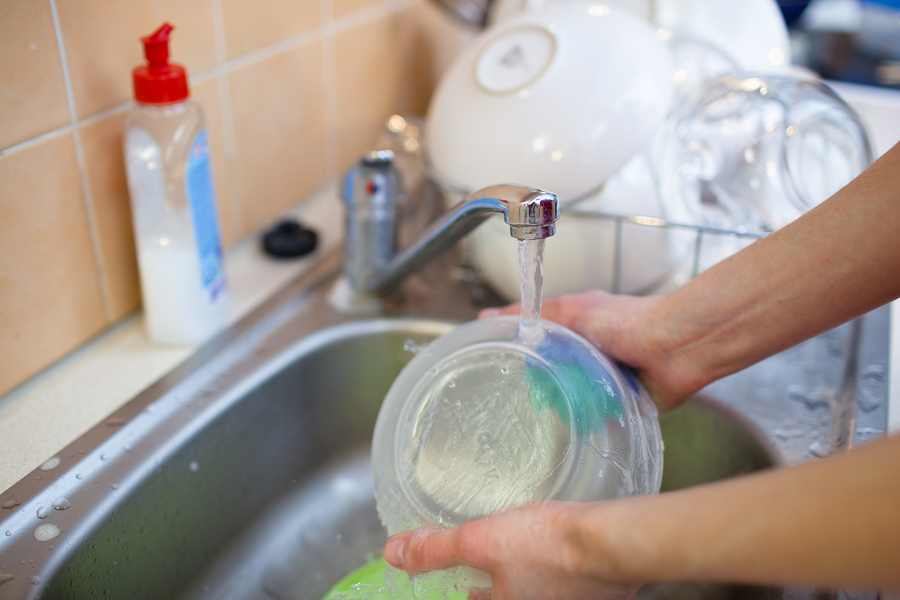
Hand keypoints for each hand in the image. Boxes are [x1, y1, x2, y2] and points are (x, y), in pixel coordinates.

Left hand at [383, 501, 640, 599]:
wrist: (616, 543)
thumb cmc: (550, 547)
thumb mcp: (481, 542)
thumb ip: (435, 551)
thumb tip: (394, 554)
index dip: (458, 592)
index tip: (456, 581)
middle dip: (484, 586)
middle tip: (474, 570)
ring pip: (527, 595)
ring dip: (514, 581)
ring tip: (506, 556)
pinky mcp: (590, 598)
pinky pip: (554, 589)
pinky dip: (543, 574)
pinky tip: (545, 550)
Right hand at [479, 290, 702, 410]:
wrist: (674, 347)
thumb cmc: (626, 321)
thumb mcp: (570, 311)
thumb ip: (533, 315)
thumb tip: (488, 317)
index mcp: (578, 329)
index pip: (538, 342)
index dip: (520, 354)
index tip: (498, 365)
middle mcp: (589, 353)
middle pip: (552, 372)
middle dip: (539, 384)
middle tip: (525, 394)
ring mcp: (604, 378)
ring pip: (570, 395)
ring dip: (562, 403)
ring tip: (547, 411)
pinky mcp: (620, 402)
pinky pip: (595, 415)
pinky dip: (586, 419)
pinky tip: (574, 424)